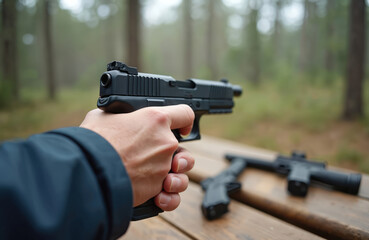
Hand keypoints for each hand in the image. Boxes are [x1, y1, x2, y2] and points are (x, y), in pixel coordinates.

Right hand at [80, 105, 194, 209]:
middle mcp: (165, 143)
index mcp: (155, 120)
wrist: (87, 170)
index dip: (184, 120)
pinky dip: (167, 198)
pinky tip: (160, 196)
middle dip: (175, 156)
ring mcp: (163, 167)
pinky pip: (172, 196)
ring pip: (181, 175)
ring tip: (164, 180)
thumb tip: (115, 118)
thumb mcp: (103, 116)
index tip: (181, 127)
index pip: (184, 114)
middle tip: (159, 159)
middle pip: (184, 150)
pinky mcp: (156, 188)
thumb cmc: (93, 141)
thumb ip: (118, 116)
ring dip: (175, 179)